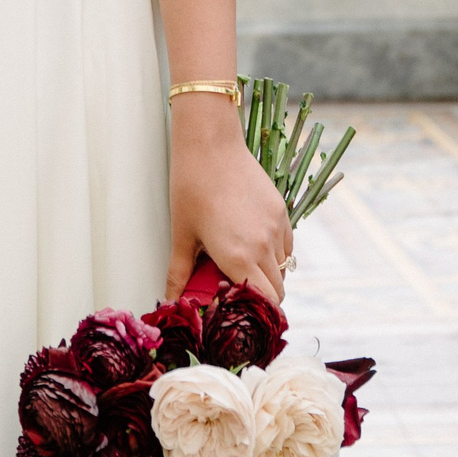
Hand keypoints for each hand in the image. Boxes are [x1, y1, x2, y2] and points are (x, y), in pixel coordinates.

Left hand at [166, 95, 290, 301]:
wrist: (210, 142)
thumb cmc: (191, 185)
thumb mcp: (182, 233)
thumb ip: (179, 273)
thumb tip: (170, 300)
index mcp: (238, 256)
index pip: (262, 303)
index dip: (254, 314)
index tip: (238, 312)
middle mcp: (263, 245)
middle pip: (277, 290)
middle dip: (261, 299)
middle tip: (238, 293)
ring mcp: (276, 227)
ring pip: (284, 268)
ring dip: (269, 275)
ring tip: (244, 268)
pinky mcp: (281, 210)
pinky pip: (287, 245)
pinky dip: (276, 254)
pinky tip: (254, 245)